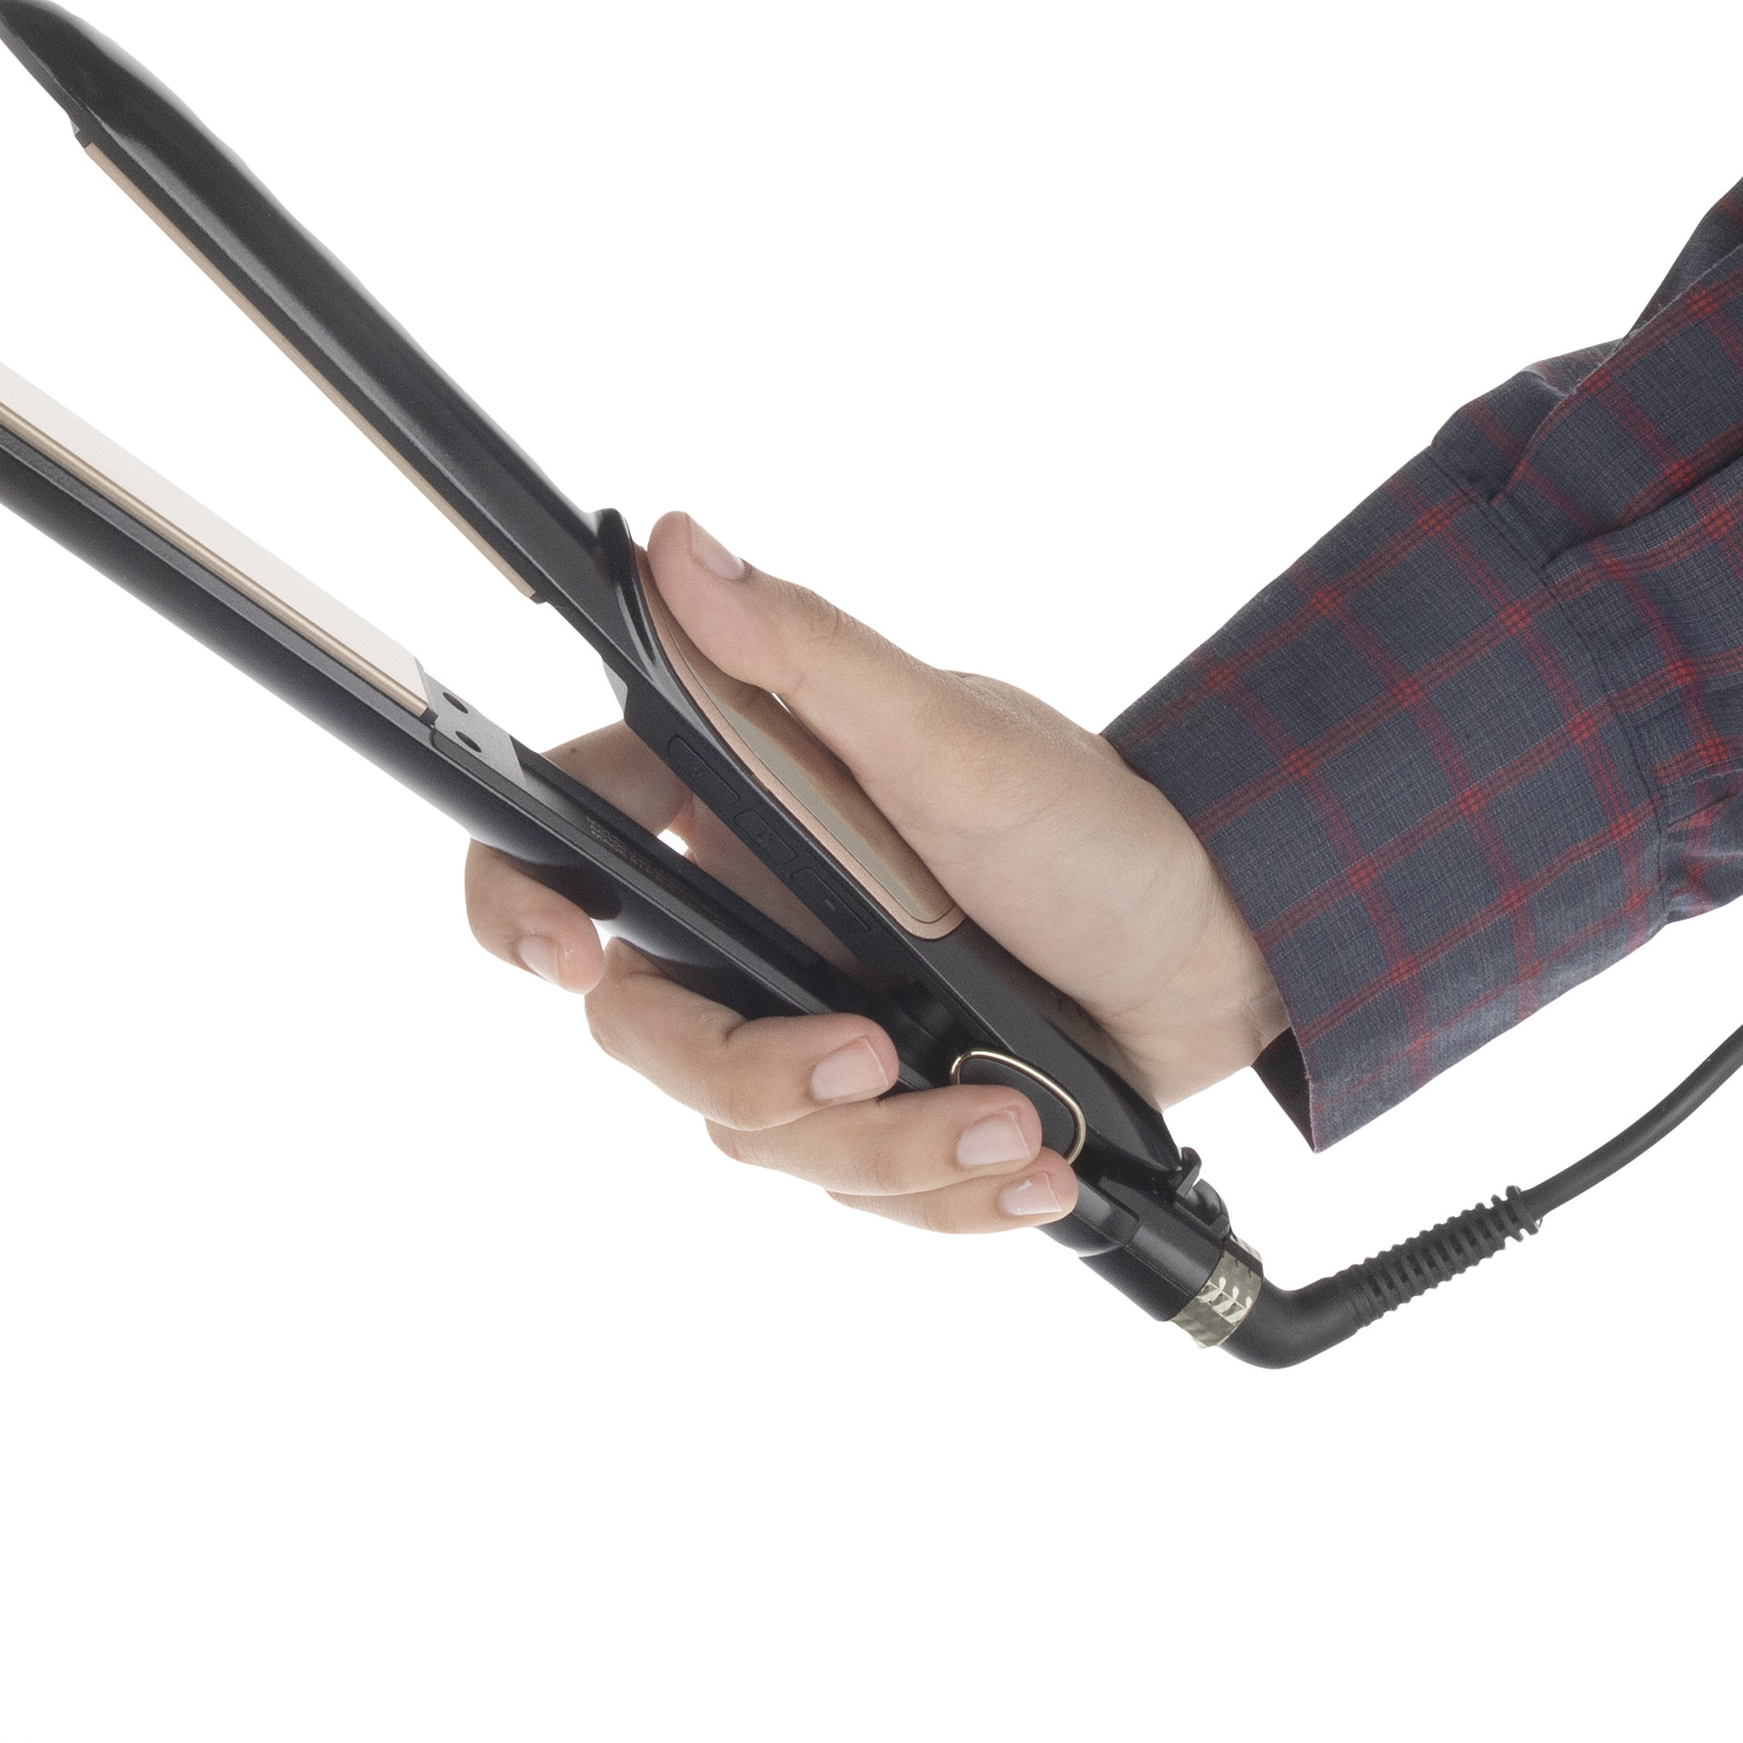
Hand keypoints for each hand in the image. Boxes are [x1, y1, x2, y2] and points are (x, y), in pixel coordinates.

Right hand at [465, 512, 1288, 1233]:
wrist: (1221, 952)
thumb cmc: (1094, 827)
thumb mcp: (950, 740)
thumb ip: (803, 657)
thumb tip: (676, 547)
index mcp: (729, 815)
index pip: (555, 848)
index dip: (520, 908)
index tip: (574, 957)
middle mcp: (748, 921)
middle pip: (648, 1031)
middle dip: (753, 1072)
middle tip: (862, 1060)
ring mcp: (806, 1019)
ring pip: (753, 1134)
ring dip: (885, 1148)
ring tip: (1008, 1119)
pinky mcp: (873, 1109)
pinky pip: (852, 1192)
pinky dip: (941, 1195)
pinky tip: (1028, 1167)